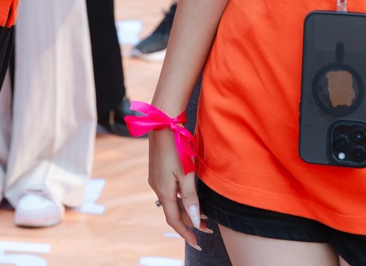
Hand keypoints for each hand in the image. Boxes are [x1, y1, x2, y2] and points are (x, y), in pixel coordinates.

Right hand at [148, 127, 210, 248]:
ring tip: (204, 215)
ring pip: (172, 201)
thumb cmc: (177, 146)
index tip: (197, 243)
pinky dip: (181, 199)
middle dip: (190, 222)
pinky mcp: (158, 171)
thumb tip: (194, 219)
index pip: (174, 219)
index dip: (185, 233)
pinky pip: (170, 192)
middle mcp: (157, 187)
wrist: (163, 122)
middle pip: (173, 212)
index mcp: (164, 190)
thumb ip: (190, 197)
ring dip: (186, 210)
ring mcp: (156, 179)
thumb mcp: (186, 173)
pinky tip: (190, 197)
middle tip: (209, 228)